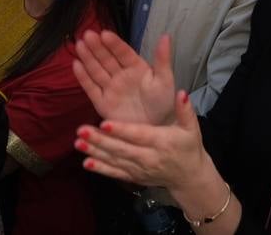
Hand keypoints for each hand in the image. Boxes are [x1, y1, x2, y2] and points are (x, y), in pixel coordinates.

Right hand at [73, 30, 177, 125]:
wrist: (155, 127)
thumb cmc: (163, 102)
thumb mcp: (165, 79)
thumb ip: (162, 59)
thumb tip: (166, 35)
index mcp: (136, 67)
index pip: (123, 52)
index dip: (114, 43)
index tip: (104, 33)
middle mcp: (121, 75)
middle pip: (107, 59)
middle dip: (97, 47)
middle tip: (87, 34)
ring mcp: (110, 88)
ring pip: (96, 70)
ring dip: (87, 58)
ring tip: (79, 44)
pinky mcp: (102, 103)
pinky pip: (91, 88)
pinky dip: (83, 77)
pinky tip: (76, 64)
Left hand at [76, 85, 208, 187]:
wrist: (188, 176)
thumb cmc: (189, 147)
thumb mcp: (192, 127)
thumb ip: (185, 110)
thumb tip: (181, 92)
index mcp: (161, 141)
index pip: (138, 135)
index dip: (121, 130)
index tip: (105, 123)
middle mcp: (148, 157)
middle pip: (121, 148)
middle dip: (100, 140)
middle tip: (82, 130)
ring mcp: (139, 169)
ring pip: (114, 160)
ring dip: (95, 152)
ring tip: (78, 143)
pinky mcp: (133, 177)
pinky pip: (115, 173)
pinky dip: (100, 169)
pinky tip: (86, 163)